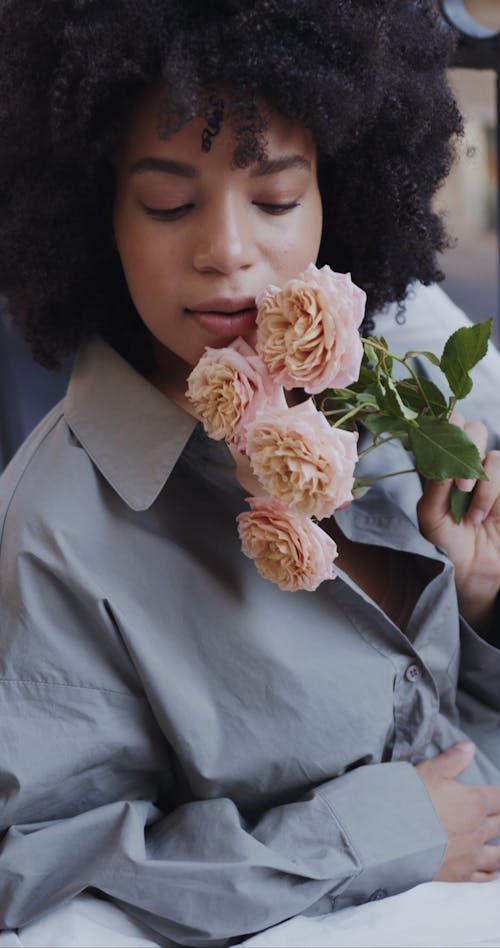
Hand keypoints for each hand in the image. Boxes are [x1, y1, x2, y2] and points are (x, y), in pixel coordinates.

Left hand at [416, 413, 499, 632]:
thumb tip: (444, 464)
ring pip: (495, 457)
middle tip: (461, 486)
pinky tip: (489, 519)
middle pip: (475, 429)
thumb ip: (434, 490)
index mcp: (443, 464)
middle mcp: (469, 463)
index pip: (447, 426)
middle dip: (469, 452)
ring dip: (485, 489)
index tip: (444, 439)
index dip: (448, 425)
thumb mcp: (431, 519)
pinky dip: (496, 497)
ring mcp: (493, 476)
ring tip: (474, 518)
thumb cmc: (446, 543)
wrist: (473, 571)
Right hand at [416, 742, 499, 881]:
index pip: (499, 797)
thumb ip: (451, 761)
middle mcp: (477, 829)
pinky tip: (493, 872)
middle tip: (499, 814)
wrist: (394, 840)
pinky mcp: (461, 875)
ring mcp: (471, 855)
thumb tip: (469, 747)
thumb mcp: (429, 773)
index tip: (499, 795)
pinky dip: (491, 873)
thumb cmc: (411, 802)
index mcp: (473, 803)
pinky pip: (484, 876)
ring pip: (498, 854)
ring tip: (499, 843)